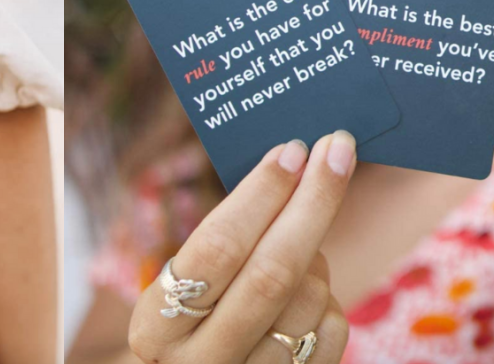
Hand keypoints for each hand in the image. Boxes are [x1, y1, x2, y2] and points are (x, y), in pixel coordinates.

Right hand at [128, 131, 355, 363]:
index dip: (260, 194)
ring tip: (298, 238)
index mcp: (157, 326)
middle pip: (274, 271)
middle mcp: (201, 361)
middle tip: (336, 150)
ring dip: (316, 253)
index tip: (292, 150)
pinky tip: (305, 289)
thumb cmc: (187, 316)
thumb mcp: (178, 285)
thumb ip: (221, 242)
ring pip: (310, 297)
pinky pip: (331, 331)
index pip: (218, 246)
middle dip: (312, 202)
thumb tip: (288, 165)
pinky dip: (327, 298)